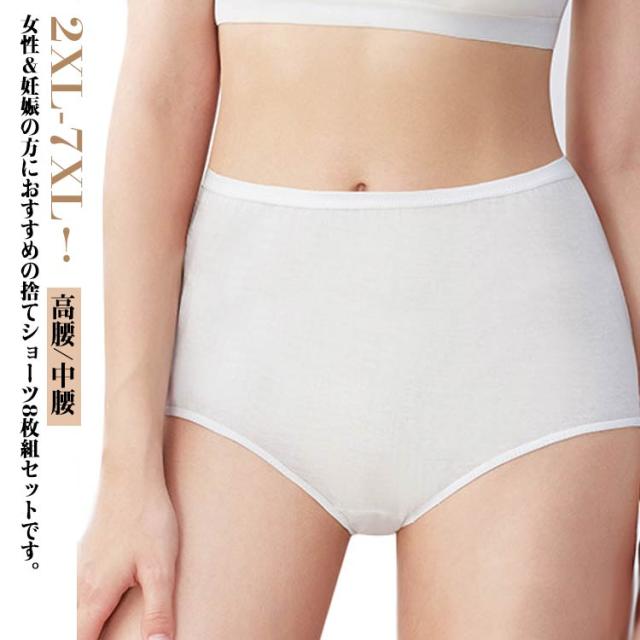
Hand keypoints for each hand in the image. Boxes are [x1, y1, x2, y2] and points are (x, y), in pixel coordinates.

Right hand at [77, 465, 178, 639]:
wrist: (131, 476)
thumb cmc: (147, 518)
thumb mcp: (160, 568)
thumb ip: (158, 612)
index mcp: (95, 595)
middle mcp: (79, 586)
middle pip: (72, 630)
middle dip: (88, 637)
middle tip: (113, 634)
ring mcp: (79, 569)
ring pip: (71, 611)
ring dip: (85, 623)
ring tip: (106, 625)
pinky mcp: (85, 556)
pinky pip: (76, 593)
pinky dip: (85, 607)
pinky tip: (104, 603)